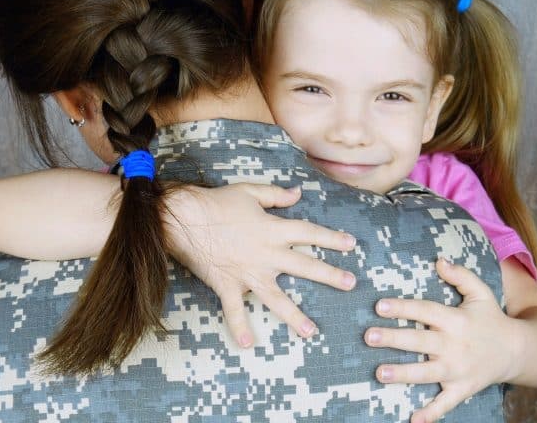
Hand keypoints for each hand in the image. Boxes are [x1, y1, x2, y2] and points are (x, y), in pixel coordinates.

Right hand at [163, 183, 357, 346]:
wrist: (184, 219)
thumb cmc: (217, 203)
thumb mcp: (250, 192)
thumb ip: (276, 195)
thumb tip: (297, 193)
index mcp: (273, 230)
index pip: (310, 233)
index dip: (331, 238)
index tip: (352, 244)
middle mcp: (266, 254)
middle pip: (304, 265)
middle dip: (329, 275)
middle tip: (350, 284)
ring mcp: (248, 273)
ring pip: (276, 298)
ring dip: (295, 316)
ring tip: (312, 332)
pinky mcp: (228, 285)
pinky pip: (234, 310)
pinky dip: (238, 327)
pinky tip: (246, 345)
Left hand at [365, 258, 514, 422]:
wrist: (517, 351)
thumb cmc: (491, 319)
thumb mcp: (481, 292)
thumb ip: (460, 275)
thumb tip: (438, 260)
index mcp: (456, 320)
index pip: (425, 311)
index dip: (403, 307)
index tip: (379, 305)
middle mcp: (455, 345)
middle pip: (420, 341)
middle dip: (394, 339)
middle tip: (368, 336)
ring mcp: (458, 369)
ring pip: (426, 373)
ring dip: (402, 373)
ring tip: (379, 373)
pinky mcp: (461, 388)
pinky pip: (445, 403)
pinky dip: (431, 414)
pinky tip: (413, 420)